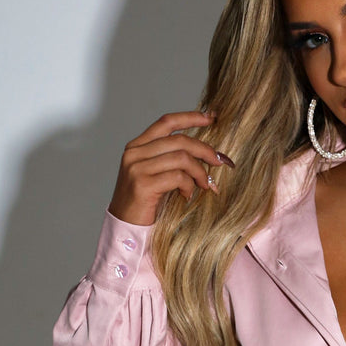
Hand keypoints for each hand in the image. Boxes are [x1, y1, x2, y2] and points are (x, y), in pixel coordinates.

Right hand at [108, 110, 234, 225]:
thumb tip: (206, 153)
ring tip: (205, 185)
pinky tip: (187, 195)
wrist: (125, 228)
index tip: (212, 118)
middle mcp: (135, 153)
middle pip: (179, 141)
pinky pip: (177, 177)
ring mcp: (137, 168)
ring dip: (199, 172)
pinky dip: (188, 186)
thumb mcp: (158, 175)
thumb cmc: (146, 204)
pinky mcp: (143, 184)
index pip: (166, 122)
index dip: (191, 117)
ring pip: (181, 158)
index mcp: (137, 146)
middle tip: (220, 162)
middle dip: (205, 150)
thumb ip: (173, 160)